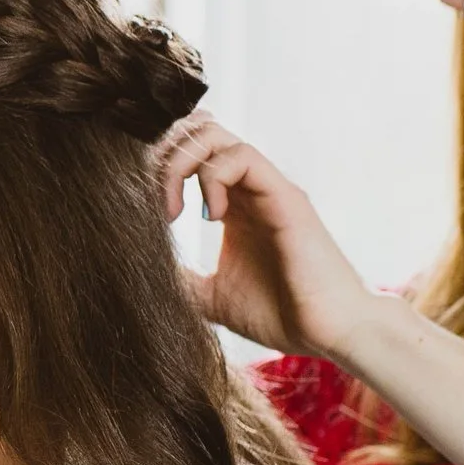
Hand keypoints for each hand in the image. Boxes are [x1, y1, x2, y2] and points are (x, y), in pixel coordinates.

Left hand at [158, 114, 374, 363]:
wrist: (328, 333)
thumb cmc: (280, 314)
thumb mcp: (209, 296)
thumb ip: (178, 277)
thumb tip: (135, 268)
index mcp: (230, 204)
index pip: (187, 153)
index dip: (154, 165)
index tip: (136, 203)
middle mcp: (248, 188)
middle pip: (194, 131)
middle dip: (160, 156)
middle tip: (148, 201)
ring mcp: (267, 187)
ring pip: (214, 135)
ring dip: (180, 164)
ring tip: (172, 210)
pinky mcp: (284, 196)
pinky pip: (241, 157)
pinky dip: (212, 178)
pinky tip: (211, 217)